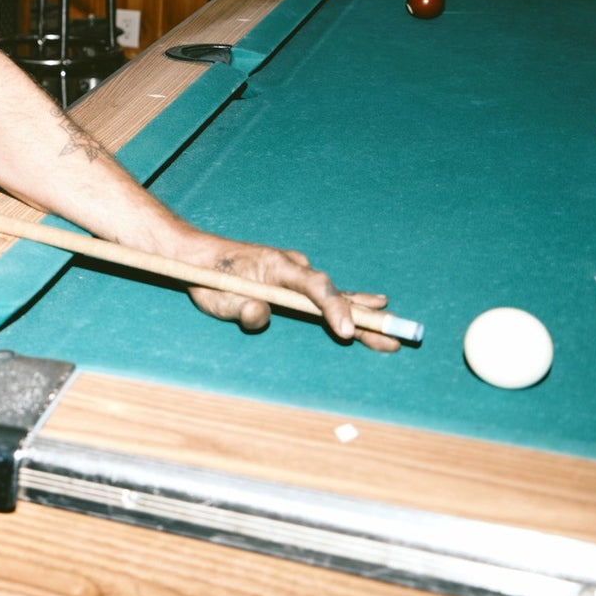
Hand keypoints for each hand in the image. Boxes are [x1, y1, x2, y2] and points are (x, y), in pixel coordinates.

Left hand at [174, 231, 395, 351]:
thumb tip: (262, 314)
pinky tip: (375, 306)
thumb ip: (242, 308)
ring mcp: (296, 275)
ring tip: (391, 332)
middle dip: (363, 317)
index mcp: (278, 265)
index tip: (345, 331)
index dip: (333, 308)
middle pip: (334, 293)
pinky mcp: (293, 284)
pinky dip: (349, 304)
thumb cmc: (211, 278)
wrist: (202, 258)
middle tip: (393, 336)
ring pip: (335, 296)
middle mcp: (294, 267)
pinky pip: (327, 296)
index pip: (315, 287)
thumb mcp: (220, 298)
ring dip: (363, 315)